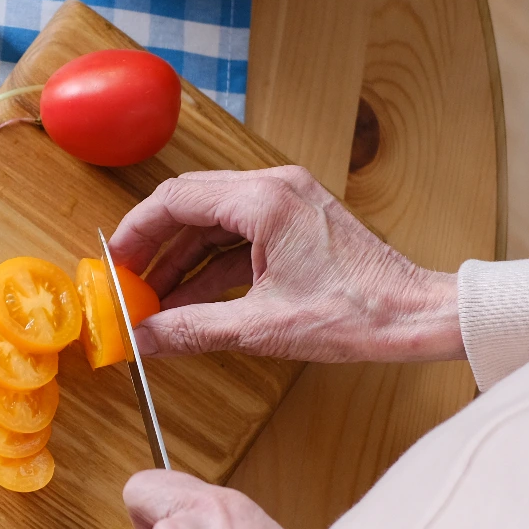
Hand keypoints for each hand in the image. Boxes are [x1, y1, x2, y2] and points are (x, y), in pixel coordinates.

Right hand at [109, 165, 463, 361]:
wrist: (417, 315)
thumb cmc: (358, 314)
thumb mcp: (263, 327)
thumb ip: (193, 329)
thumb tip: (143, 340)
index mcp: (264, 200)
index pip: (176, 200)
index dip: (136, 232)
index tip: (111, 263)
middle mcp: (274, 188)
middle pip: (190, 205)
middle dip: (153, 246)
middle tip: (124, 282)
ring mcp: (286, 203)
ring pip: (212, 222)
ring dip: (180, 260)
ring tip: (152, 300)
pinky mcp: (295, 223)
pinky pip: (237, 236)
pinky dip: (210, 265)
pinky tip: (189, 300)